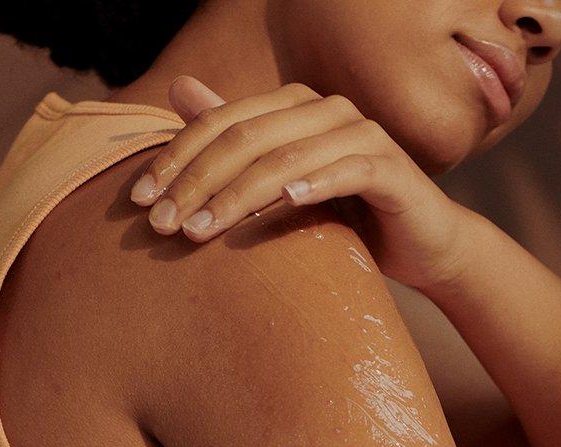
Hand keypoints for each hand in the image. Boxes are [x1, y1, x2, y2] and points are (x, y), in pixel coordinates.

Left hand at [129, 75, 475, 293]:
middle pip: (246, 138)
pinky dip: (313, 184)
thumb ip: (233, 139)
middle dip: (196, 181)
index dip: (175, 158)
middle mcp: (327, 110)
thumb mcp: (279, 183)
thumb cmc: (345, 216)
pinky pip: (347, 171)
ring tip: (200, 231)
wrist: (422, 245)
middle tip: (162, 225)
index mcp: (293, 106)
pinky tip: (283, 203)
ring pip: (286, 157)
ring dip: (237, 195)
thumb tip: (177, 88)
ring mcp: (362, 135)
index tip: (139, 201)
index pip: (221, 123)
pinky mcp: (392, 169)